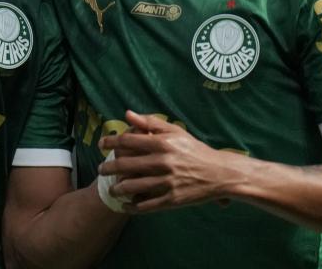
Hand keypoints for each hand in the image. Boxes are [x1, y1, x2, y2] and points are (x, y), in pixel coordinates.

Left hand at [98, 110, 238, 213]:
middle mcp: (163, 162)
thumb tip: (127, 114)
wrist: (220, 173)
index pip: (128, 141)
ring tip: (111, 188)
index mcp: (162, 143)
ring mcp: (167, 182)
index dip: (110, 142)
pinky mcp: (172, 200)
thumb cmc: (194, 150)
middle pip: (125, 165)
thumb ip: (150, 122)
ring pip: (133, 187)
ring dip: (117, 188)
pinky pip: (146, 205)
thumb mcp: (175, 132)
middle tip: (101, 169)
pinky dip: (132, 206)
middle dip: (108, 167)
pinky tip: (125, 204)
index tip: (101, 144)